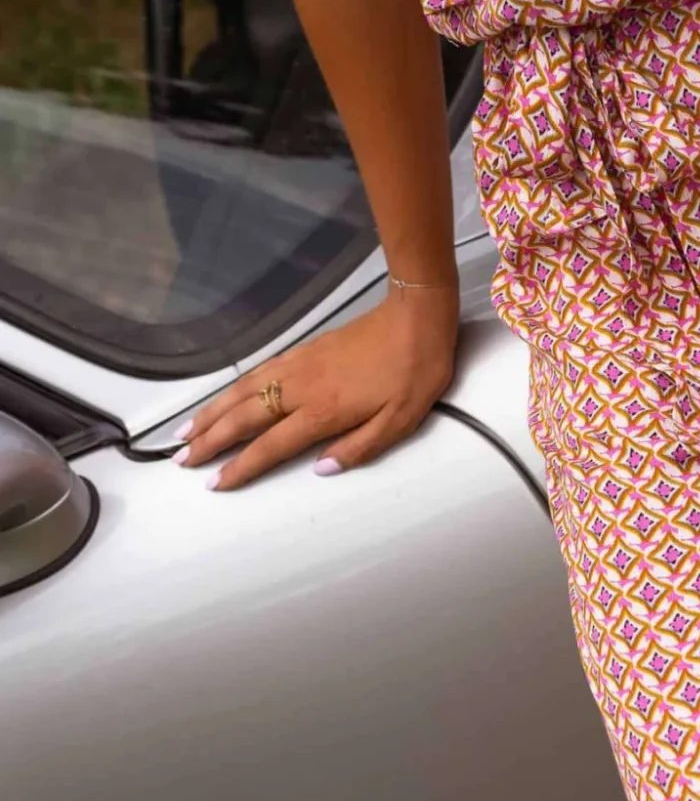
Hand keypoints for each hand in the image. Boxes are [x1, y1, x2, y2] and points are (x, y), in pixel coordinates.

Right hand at [175, 285, 459, 491]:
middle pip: (243, 418)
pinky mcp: (300, 351)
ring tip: (185, 433)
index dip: (241, 466)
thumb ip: (359, 448)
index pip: (271, 446)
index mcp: (323, 411)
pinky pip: (255, 373)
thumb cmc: (414, 372)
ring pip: (241, 392)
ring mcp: (296, 366)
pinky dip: (231, 389)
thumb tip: (320, 470)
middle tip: (182, 461)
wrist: (415, 317)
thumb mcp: (400, 421)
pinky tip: (222, 398)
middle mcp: (300, 389)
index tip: (215, 483)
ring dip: (211, 414)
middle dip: (210, 441)